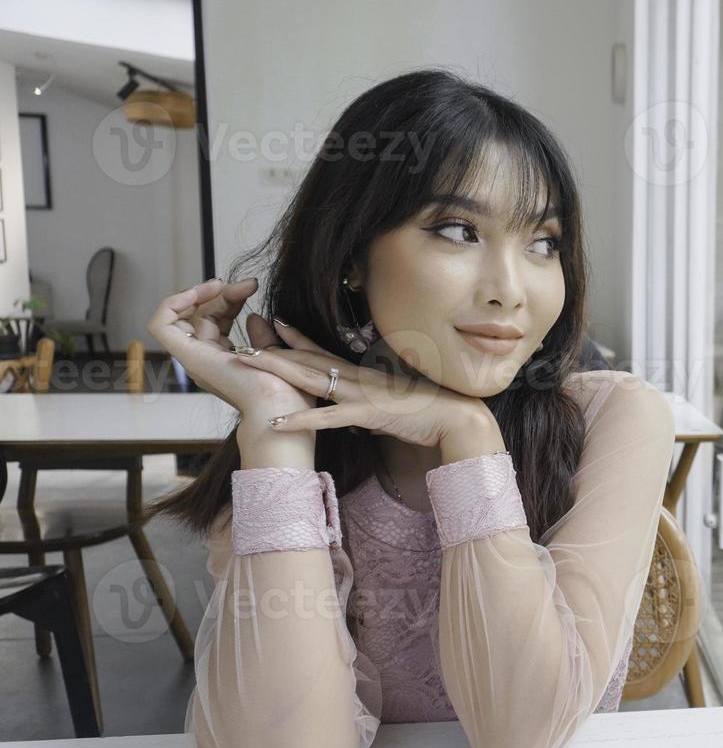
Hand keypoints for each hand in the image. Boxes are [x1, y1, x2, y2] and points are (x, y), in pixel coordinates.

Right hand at [146, 277, 312, 419]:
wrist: (282, 406)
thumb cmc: (288, 392)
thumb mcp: (278, 355)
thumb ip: (264, 337)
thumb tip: (254, 317)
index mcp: (225, 361)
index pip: (215, 320)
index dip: (229, 298)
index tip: (252, 285)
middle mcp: (207, 360)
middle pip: (201, 314)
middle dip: (222, 292)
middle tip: (249, 284)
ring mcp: (196, 359)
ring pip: (184, 315)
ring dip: (201, 292)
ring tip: (224, 284)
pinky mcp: (189, 357)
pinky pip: (162, 326)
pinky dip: (171, 304)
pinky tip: (195, 292)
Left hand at [231, 322, 493, 448]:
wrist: (457, 418)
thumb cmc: (433, 409)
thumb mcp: (399, 397)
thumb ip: (379, 396)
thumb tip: (366, 401)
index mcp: (364, 375)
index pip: (324, 353)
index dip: (297, 339)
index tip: (275, 324)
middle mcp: (357, 379)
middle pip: (307, 362)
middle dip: (272, 352)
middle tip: (240, 343)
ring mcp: (360, 394)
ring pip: (310, 380)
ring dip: (276, 372)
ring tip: (245, 365)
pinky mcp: (367, 414)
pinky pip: (327, 417)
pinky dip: (301, 420)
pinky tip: (276, 423)